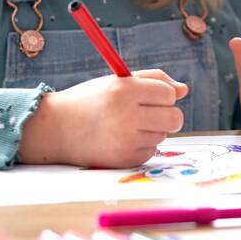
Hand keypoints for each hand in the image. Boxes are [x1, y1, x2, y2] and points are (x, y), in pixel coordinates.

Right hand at [19, 69, 188, 167]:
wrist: (56, 129)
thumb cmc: (91, 101)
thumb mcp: (117, 82)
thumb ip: (153, 80)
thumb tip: (184, 89)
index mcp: (124, 90)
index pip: (168, 93)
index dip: (163, 94)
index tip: (151, 96)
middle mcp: (126, 116)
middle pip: (174, 117)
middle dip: (168, 114)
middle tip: (149, 112)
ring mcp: (125, 140)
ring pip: (163, 134)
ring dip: (152, 129)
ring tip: (126, 125)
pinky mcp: (123, 159)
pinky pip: (151, 151)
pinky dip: (142, 145)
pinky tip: (121, 139)